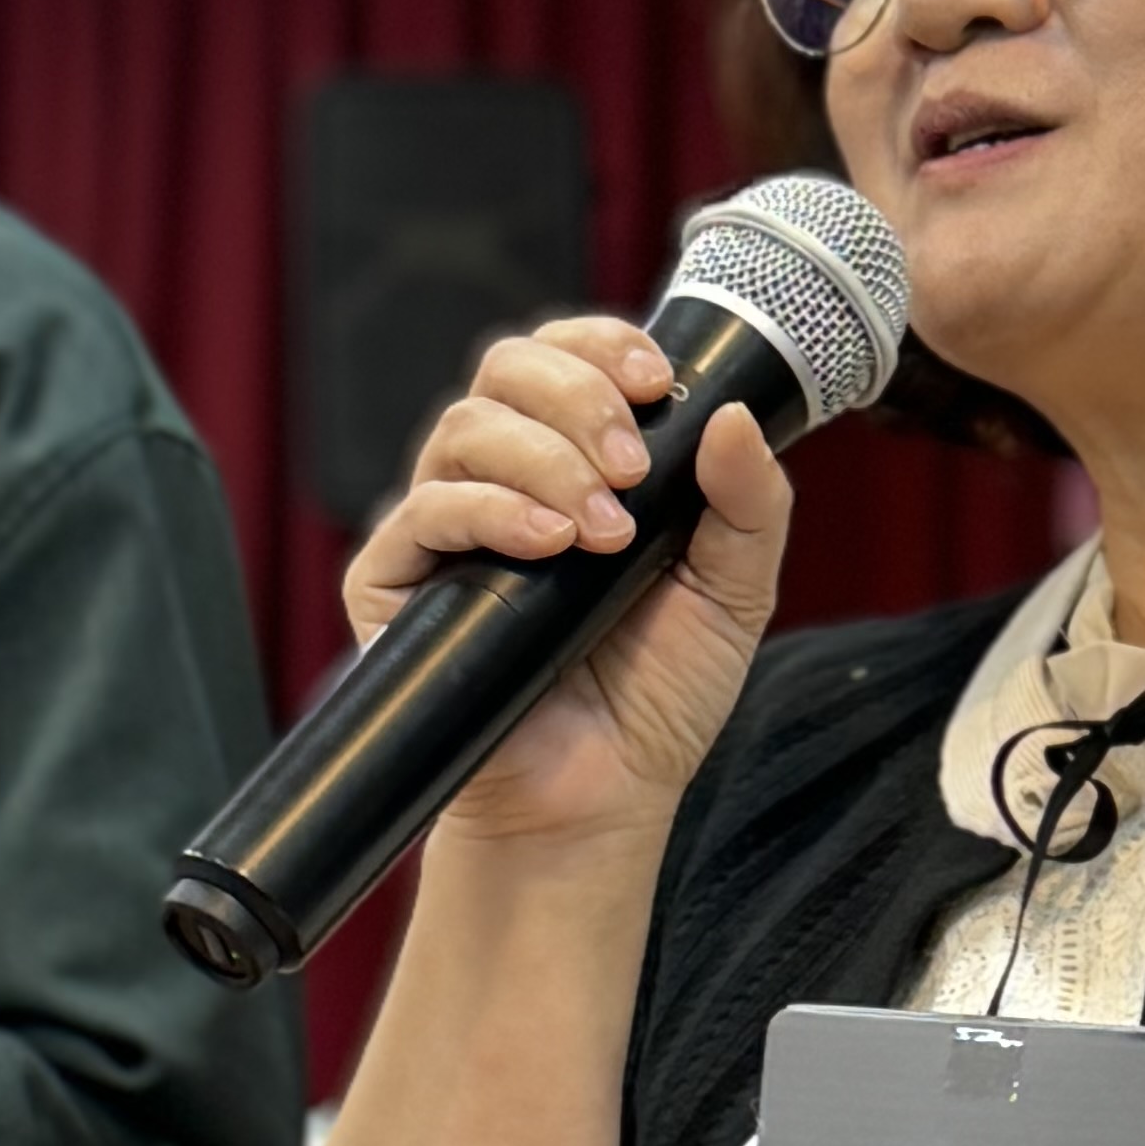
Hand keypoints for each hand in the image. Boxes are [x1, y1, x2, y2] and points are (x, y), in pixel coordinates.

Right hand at [347, 311, 794, 852]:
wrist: (599, 800)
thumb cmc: (656, 698)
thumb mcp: (732, 596)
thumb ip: (748, 505)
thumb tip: (733, 413)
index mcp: (575, 461)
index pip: (564, 359)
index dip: (600, 345)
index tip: (654, 378)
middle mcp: (503, 479)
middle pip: (505, 370)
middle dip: (576, 396)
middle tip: (631, 465)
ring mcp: (445, 527)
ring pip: (464, 428)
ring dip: (544, 460)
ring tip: (604, 532)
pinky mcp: (395, 582)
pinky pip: (423, 511)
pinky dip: (490, 511)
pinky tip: (547, 544)